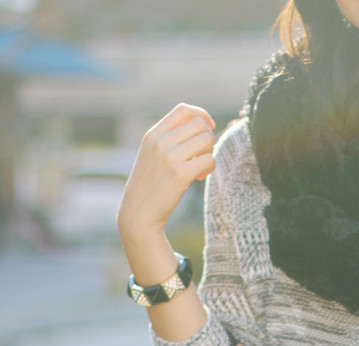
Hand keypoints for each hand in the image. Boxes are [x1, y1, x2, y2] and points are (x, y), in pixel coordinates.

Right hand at [117, 103, 215, 246]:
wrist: (138, 213)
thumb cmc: (149, 186)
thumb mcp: (151, 156)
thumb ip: (169, 140)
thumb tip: (200, 129)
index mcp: (153, 134)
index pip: (183, 110)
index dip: (201, 114)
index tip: (209, 125)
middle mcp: (160, 142)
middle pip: (199, 124)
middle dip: (208, 138)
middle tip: (202, 155)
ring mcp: (170, 158)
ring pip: (207, 140)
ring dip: (210, 153)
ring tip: (201, 167)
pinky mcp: (181, 175)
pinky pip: (209, 160)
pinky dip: (210, 168)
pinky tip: (200, 177)